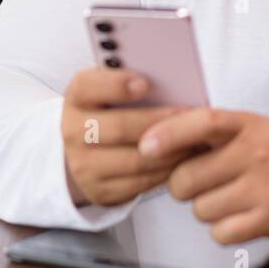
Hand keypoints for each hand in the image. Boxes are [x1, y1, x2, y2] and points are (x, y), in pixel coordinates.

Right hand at [62, 67, 203, 207]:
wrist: (84, 152)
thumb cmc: (109, 111)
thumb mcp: (109, 91)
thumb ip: (132, 82)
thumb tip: (172, 77)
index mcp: (77, 97)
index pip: (89, 86)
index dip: (116, 84)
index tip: (145, 83)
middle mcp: (73, 131)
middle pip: (120, 127)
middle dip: (160, 121)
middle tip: (191, 116)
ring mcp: (83, 165)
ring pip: (135, 160)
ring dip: (170, 149)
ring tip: (195, 138)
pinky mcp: (100, 190)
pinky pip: (140, 183)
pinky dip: (166, 170)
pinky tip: (183, 158)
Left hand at [138, 108, 268, 245]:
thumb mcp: (249, 128)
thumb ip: (207, 130)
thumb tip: (153, 136)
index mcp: (246, 124)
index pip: (203, 122)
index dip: (169, 134)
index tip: (145, 146)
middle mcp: (255, 153)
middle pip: (187, 178)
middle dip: (184, 186)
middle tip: (201, 181)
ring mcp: (263, 187)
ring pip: (200, 209)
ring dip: (206, 208)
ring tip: (229, 197)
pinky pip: (221, 233)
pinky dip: (224, 230)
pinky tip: (240, 216)